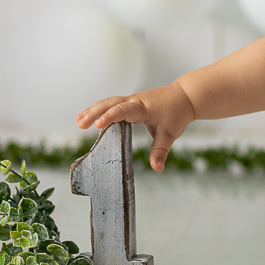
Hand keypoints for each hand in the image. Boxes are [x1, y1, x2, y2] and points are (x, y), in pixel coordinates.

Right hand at [76, 83, 195, 171]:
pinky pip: (112, 104)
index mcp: (143, 107)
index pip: (123, 110)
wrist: (185, 97)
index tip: (98, 124)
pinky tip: (89, 116)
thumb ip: (161, 150)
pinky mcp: (131, 102)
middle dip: (95, 112)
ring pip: (109, 102)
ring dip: (94, 109)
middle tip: (81, 124)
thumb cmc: (177, 113)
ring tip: (78, 120)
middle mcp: (135, 101)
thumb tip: (157, 167)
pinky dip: (100, 109)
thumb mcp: (170, 133)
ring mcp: (132, 100)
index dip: (110, 117)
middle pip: (110, 103)